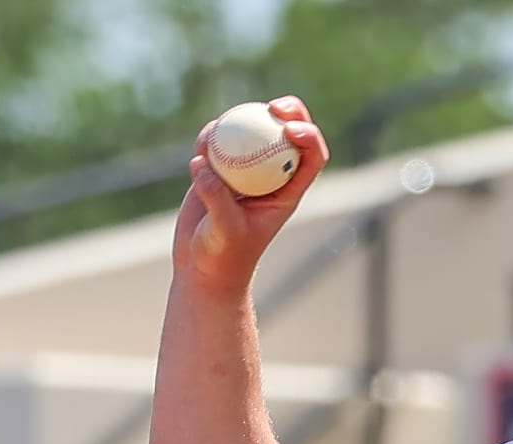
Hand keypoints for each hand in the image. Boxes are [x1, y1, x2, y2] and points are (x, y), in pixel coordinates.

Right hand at [172, 96, 330, 299]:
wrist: (202, 266)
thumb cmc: (223, 256)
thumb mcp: (224, 231)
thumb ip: (217, 199)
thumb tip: (204, 164)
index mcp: (288, 192)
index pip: (311, 159)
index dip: (310, 137)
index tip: (291, 128)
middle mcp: (271, 176)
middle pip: (288, 134)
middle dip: (290, 112)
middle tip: (273, 107)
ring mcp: (245, 169)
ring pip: (252, 131)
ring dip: (240, 121)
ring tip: (217, 134)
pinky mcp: (219, 168)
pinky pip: (219, 141)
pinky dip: (210, 136)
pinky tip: (201, 144)